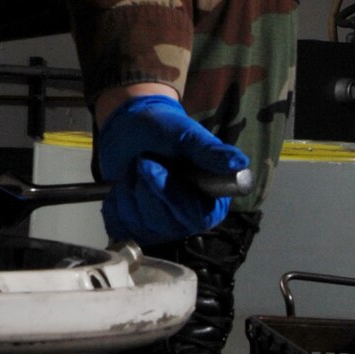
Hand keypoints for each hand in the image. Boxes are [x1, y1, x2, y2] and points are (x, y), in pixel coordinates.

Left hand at [94, 94, 247, 245]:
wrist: (131, 126)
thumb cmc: (164, 129)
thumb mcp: (187, 135)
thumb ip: (210, 152)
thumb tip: (239, 164)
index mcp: (210, 202)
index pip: (192, 216)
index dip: (168, 193)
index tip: (151, 165)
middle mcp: (188, 220)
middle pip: (163, 222)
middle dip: (145, 187)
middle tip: (143, 161)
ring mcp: (161, 227)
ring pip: (139, 224)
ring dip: (129, 191)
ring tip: (136, 170)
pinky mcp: (137, 227)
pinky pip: (120, 225)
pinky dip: (115, 203)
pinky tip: (122, 185)